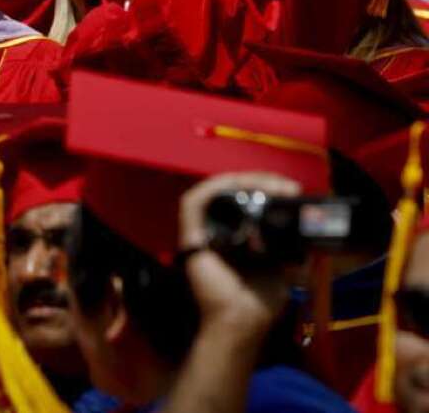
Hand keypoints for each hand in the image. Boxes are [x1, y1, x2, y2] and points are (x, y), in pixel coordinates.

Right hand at [178, 172, 299, 332]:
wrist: (241, 321)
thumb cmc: (259, 301)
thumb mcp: (285, 267)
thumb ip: (292, 248)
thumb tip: (311, 230)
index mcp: (235, 234)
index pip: (244, 198)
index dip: (266, 187)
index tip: (293, 190)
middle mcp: (215, 229)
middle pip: (230, 191)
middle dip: (258, 181)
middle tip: (285, 186)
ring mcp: (200, 231)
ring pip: (212, 191)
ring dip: (239, 181)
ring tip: (268, 184)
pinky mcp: (189, 235)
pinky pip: (193, 203)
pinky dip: (212, 188)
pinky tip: (236, 183)